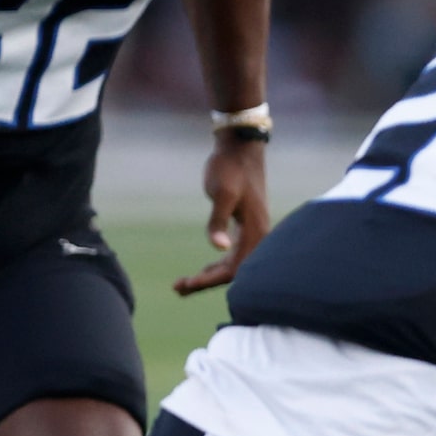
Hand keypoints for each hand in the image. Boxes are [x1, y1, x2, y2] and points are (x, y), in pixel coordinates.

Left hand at [173, 135, 269, 295]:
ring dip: (209, 276)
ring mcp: (252, 232)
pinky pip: (233, 254)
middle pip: (234, 272)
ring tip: (182, 285)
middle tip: (177, 289)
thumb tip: (218, 248)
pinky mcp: (244, 226)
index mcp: (255, 232)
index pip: (234, 269)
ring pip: (233, 265)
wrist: (240, 147)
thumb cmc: (230, 167)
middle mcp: (258, 236)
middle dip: (206, 283)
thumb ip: (218, 221)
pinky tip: (202, 270)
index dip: (210, 280)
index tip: (187, 284)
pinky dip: (216, 265)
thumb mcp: (222, 193)